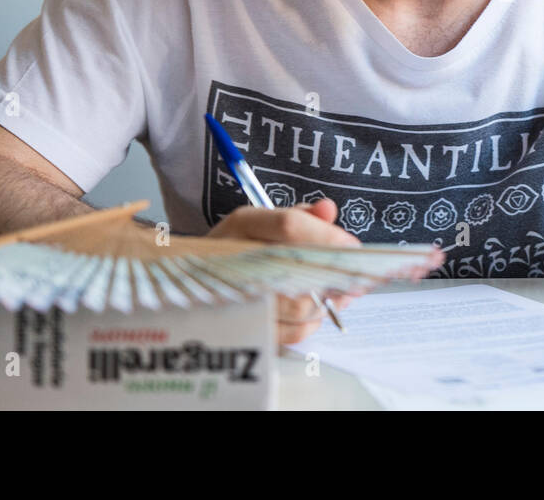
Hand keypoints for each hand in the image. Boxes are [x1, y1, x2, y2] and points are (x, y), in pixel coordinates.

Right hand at [208, 198, 361, 344]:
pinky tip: (319, 311)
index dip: (327, 236)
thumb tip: (328, 210)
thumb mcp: (261, 222)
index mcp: (240, 226)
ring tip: (342, 292)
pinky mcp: (244, 329)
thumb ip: (299, 216)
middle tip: (355, 276)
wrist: (187, 282)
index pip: (289, 226)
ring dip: (327, 300)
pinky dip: (311, 323)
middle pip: (297, 270)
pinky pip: (289, 332)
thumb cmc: (234, 249)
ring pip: (297, 305)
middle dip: (333, 274)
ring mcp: (237, 299)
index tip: (352, 245)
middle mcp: (235, 260)